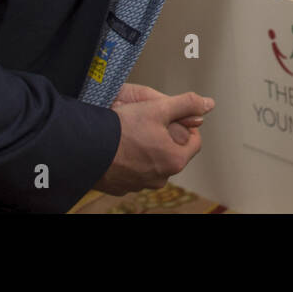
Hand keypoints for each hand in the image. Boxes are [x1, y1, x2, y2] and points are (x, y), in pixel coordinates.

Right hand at [95, 90, 214, 195]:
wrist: (84, 148)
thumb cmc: (122, 129)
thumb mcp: (158, 108)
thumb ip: (186, 104)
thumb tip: (208, 103)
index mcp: (174, 160)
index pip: (195, 142)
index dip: (188, 125)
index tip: (176, 116)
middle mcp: (160, 178)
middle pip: (173, 153)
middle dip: (167, 137)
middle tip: (152, 122)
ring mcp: (140, 185)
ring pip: (154, 163)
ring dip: (150, 150)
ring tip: (135, 134)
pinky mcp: (122, 187)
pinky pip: (134, 172)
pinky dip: (131, 160)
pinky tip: (121, 147)